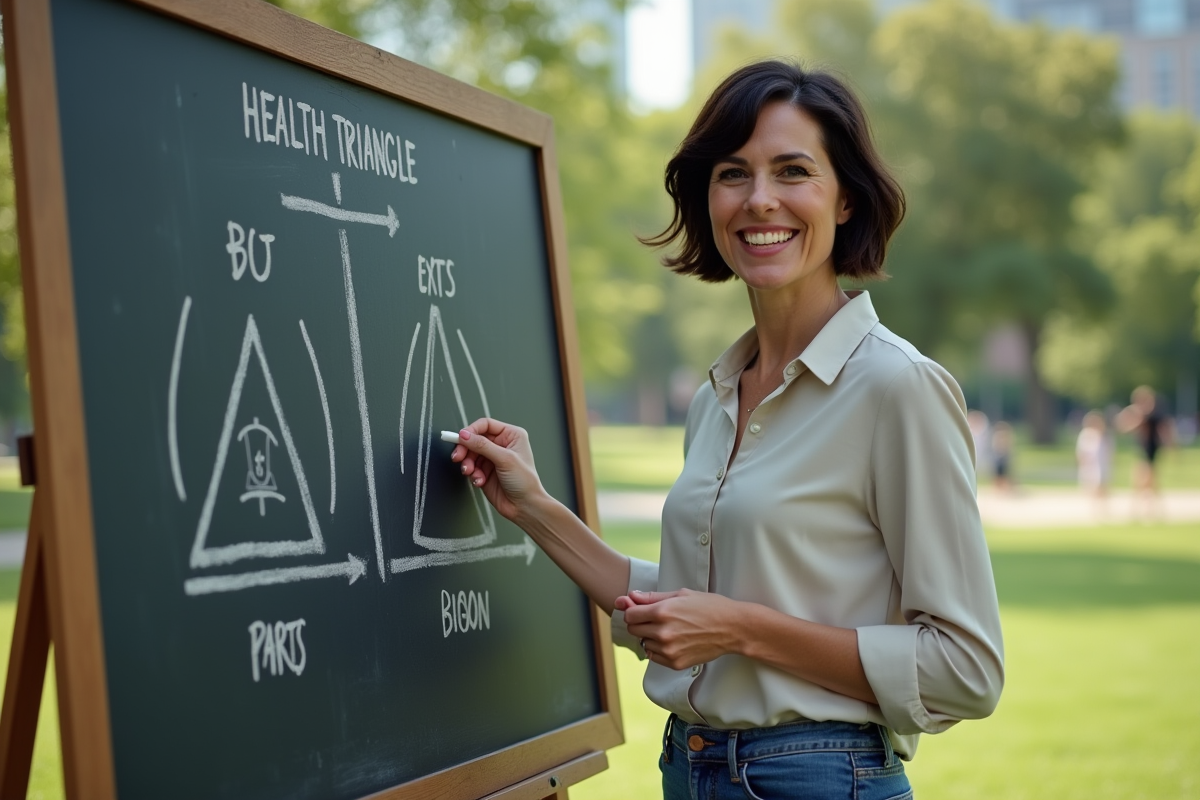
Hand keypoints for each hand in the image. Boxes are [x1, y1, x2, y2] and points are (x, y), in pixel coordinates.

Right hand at [450, 418, 545, 521]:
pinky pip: (471, 468)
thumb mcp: (505, 459)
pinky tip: (479, 481)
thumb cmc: (525, 482)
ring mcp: (492, 459)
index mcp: (511, 435)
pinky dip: (473, 474)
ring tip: (470, 472)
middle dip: (465, 449)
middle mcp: (501, 445)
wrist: (524, 506)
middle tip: (458, 457)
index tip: (460, 438)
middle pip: (474, 439)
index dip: (471, 430)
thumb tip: (465, 435)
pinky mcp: (485, 472)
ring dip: (468, 464)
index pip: (485, 425)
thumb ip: (482, 445)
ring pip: (470, 454)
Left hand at [615, 589, 743, 669]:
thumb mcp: (681, 594)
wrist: (732, 628)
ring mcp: (669, 650)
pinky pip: (654, 657)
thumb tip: (630, 597)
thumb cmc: (710, 607)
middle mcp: (663, 632)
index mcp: (663, 611)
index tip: (639, 609)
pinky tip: (672, 641)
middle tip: (655, 618)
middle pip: (633, 630)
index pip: (630, 615)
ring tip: (669, 629)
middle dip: (639, 623)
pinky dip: (658, 649)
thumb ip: (652, 597)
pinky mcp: (675, 663)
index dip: (633, 610)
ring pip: (643, 644)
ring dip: (649, 637)